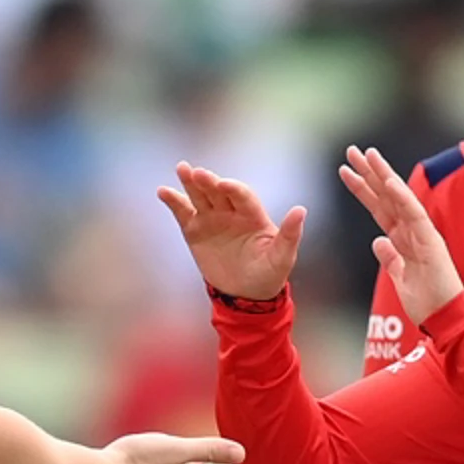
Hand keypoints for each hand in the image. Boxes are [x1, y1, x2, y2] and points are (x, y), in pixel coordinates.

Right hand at [157, 165, 303, 300]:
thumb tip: (301, 210)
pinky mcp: (196, 230)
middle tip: (197, 172)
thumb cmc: (269, 273)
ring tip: (182, 168)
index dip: (233, 188)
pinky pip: (183, 213)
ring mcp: (212, 219)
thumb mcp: (282, 256)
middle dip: (208, 181)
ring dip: (190, 183)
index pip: (242, 195)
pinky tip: (163, 191)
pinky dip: (173, 201)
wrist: (247, 294)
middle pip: (218, 191)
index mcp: (252, 214)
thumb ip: (290, 234)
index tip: (224, 184)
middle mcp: (231, 212)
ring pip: (200, 196)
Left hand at [337, 144, 463, 329]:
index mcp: (405, 239)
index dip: (364, 189)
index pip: (380, 208)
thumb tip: (377, 242)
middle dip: (369, 173)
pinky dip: (401, 196)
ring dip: (383, 175)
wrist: (445, 319)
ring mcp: (422, 233)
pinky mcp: (430, 240)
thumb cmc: (427, 302)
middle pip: (386, 197)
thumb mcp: (400, 278)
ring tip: (366, 155)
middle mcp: (413, 231)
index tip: (347, 171)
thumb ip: (390, 258)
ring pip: (399, 198)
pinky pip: (414, 214)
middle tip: (351, 151)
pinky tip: (388, 181)